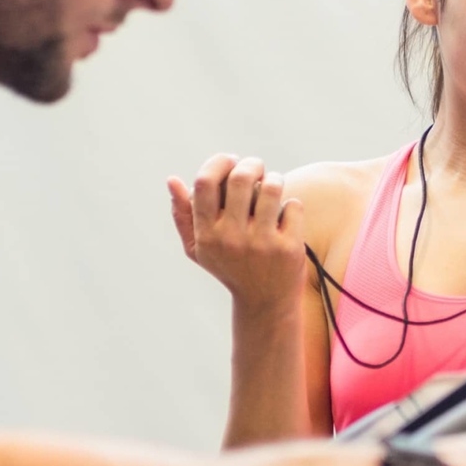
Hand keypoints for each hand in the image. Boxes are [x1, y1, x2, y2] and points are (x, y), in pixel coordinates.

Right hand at [166, 154, 306, 310]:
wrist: (265, 303)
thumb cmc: (229, 266)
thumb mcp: (199, 248)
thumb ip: (183, 215)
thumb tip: (171, 180)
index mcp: (206, 235)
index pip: (205, 182)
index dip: (219, 162)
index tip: (231, 162)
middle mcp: (231, 239)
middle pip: (240, 177)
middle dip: (252, 163)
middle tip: (257, 168)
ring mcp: (261, 244)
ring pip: (271, 186)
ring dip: (274, 179)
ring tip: (273, 185)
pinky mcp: (288, 248)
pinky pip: (293, 206)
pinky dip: (291, 206)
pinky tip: (286, 216)